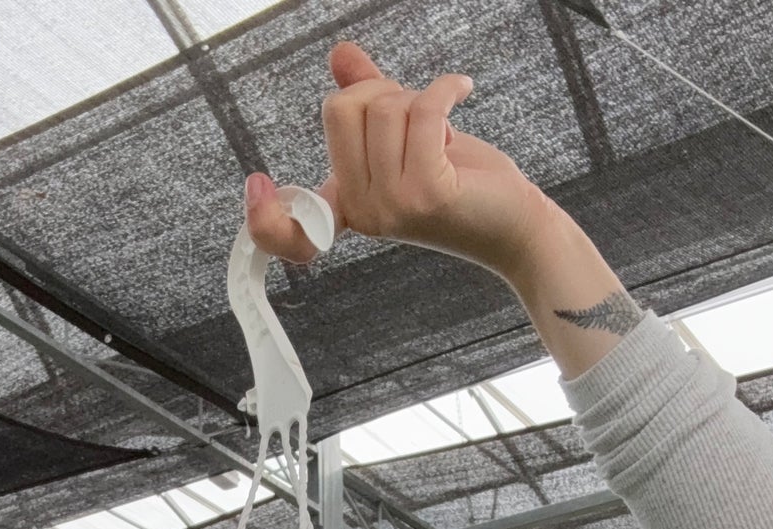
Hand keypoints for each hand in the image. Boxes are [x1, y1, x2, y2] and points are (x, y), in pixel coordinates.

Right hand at [245, 41, 555, 285]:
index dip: (266, 216)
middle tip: (414, 116)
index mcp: (349, 205)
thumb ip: (370, 98)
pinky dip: (445, 88)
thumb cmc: (465, 181)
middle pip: (341, 109)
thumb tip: (341, 55)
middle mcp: (363, 212)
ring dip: (419, 97)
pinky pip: (420, 110)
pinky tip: (462, 90)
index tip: (258, 187)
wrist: (514, 223)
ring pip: (383, 105)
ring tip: (440, 126)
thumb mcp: (408, 137)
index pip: (286, 230)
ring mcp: (392, 206)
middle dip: (382, 91)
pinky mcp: (426, 193)